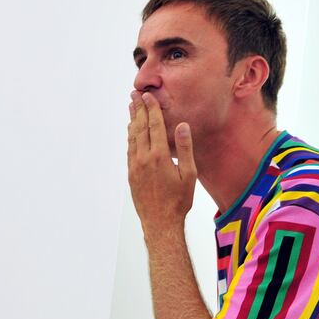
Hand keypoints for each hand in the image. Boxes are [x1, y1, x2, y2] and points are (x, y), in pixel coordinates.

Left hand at [127, 90, 197, 233]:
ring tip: (131, 107)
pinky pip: (129, 150)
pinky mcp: (131, 175)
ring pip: (132, 138)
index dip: (151, 109)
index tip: (148, 96)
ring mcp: (135, 167)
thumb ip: (185, 149)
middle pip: (140, 128)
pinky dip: (130, 137)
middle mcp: (144, 159)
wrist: (160, 223)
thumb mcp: (189, 175)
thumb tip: (182, 126)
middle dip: (138, 110)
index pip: (154, 126)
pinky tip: (131, 131)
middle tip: (134, 95)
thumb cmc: (178, 201)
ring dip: (132, 121)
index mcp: (159, 157)